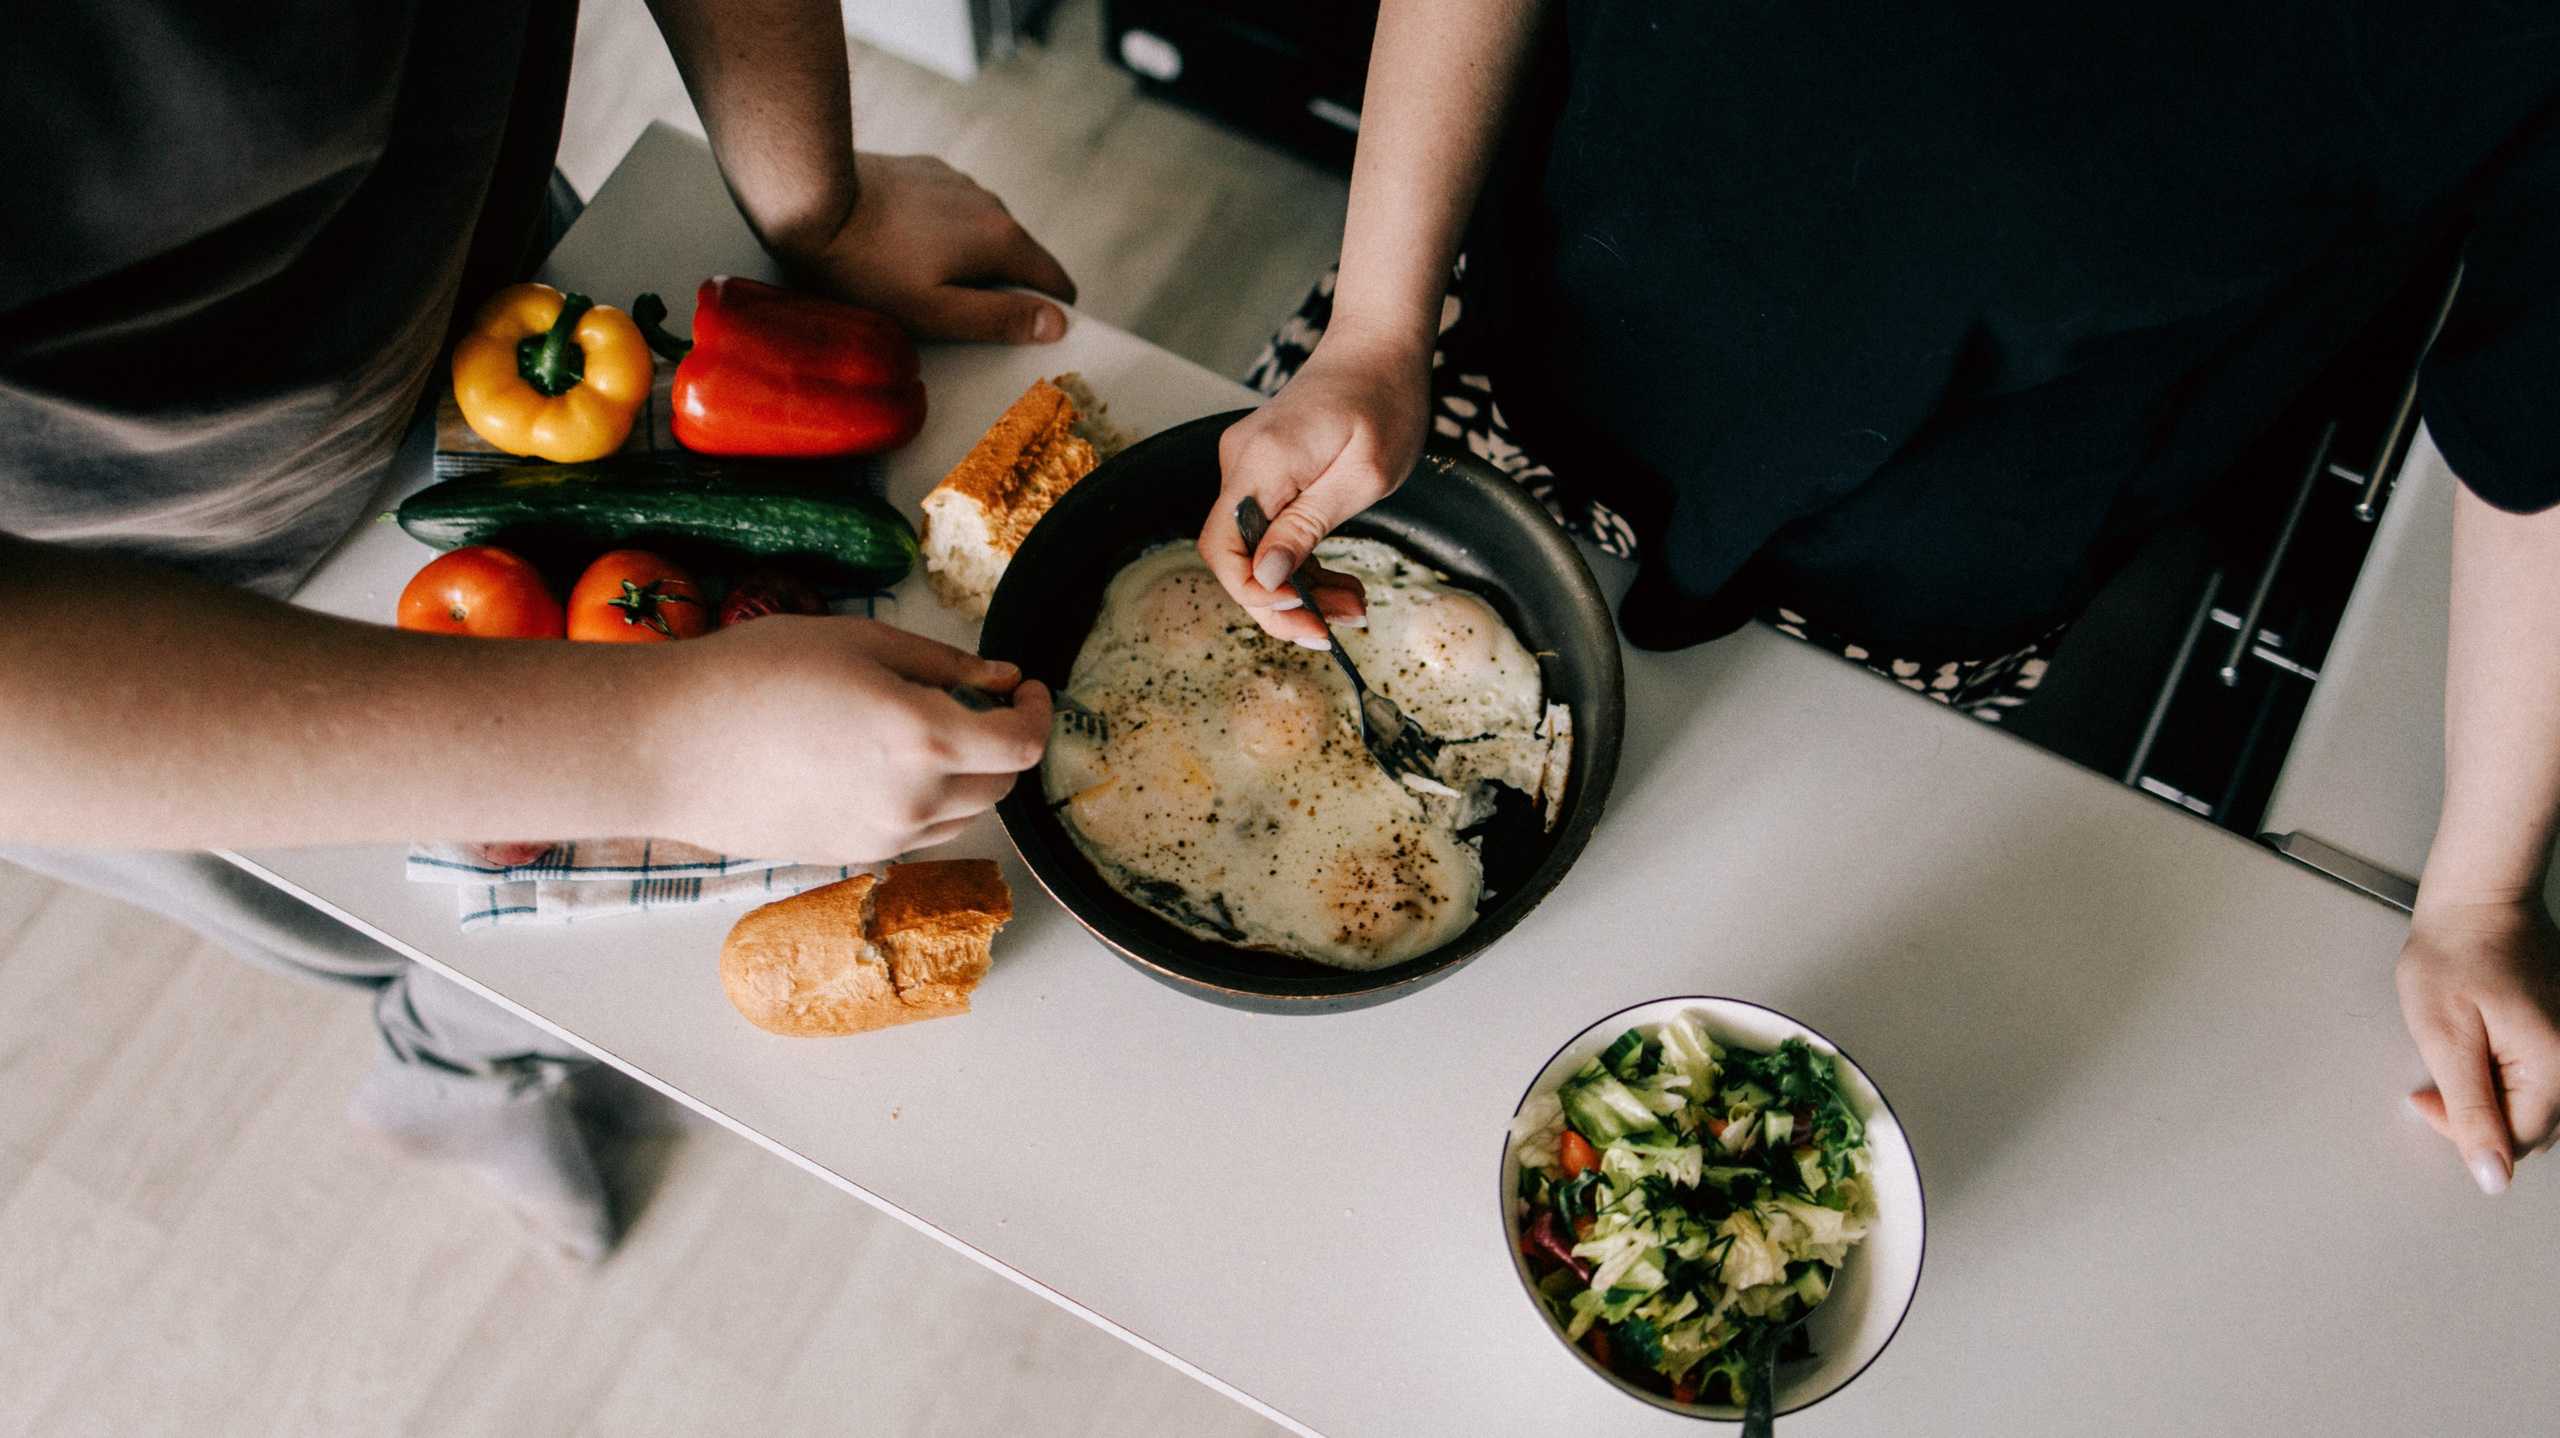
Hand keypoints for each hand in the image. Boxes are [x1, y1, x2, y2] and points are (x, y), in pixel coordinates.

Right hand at [658, 616, 1049, 862]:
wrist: (666, 745)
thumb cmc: (753, 675)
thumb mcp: (859, 641)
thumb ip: (943, 663)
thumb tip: (1002, 678)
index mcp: (925, 739)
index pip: (1022, 745)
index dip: (1038, 714)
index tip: (1026, 689)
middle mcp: (914, 801)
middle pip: (1001, 785)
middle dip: (1005, 743)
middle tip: (981, 701)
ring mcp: (881, 838)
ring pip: (963, 816)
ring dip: (968, 776)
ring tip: (926, 730)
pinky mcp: (848, 856)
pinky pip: (916, 834)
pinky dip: (926, 802)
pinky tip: (883, 765)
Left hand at [774, 152, 1074, 344]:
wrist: (810, 200)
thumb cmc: (868, 269)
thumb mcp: (936, 312)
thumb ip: (1000, 318)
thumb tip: (1055, 322)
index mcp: (1002, 239)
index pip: (1057, 283)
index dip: (1046, 315)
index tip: (1016, 339)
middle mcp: (990, 203)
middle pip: (1020, 258)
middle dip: (1001, 289)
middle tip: (954, 318)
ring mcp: (958, 181)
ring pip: (984, 232)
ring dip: (969, 259)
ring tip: (920, 281)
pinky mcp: (925, 170)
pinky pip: (952, 209)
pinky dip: (941, 231)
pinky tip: (902, 246)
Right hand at [1203, 324, 1432, 645]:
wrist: (1381, 346)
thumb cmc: (1384, 400)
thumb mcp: (1361, 475)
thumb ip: (1309, 526)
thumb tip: (1266, 577)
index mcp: (1261, 462)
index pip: (1223, 547)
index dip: (1253, 593)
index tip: (1302, 614)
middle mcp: (1242, 464)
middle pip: (1236, 556)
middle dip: (1282, 604)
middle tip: (1334, 631)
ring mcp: (1251, 468)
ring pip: (1257, 550)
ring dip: (1300, 588)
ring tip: (1353, 609)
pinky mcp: (1267, 472)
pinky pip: (1272, 531)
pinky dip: (1303, 562)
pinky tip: (1340, 585)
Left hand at [2397, 891, 2559, 1192]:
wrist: (2476, 901)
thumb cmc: (2455, 954)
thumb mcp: (2445, 1038)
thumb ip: (2470, 1111)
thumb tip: (2493, 1176)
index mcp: (2555, 1066)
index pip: (2516, 1141)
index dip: (2463, 1131)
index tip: (2428, 1097)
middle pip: (2530, 1127)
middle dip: (2478, 1115)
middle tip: (2439, 1077)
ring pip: (2534, 1105)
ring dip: (2492, 1096)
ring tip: (2461, 1053)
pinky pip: (2539, 1077)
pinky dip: (2506, 1075)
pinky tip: (2481, 1046)